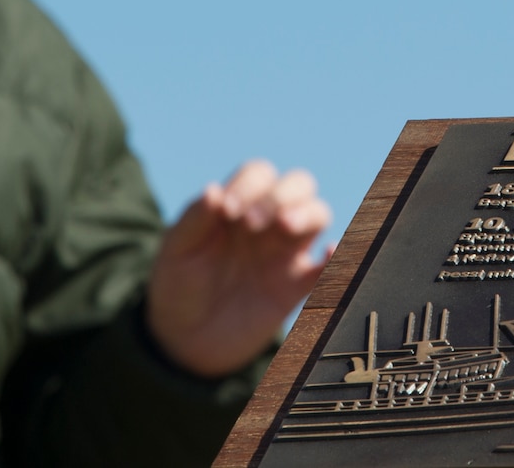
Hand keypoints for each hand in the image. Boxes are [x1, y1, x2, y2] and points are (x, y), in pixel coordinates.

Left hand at [145, 160, 333, 377]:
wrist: (184, 339)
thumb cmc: (179, 285)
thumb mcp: (177, 249)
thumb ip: (194, 219)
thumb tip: (214, 189)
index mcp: (239, 206)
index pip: (259, 175)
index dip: (249, 185)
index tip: (228, 211)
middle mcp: (267, 223)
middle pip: (298, 185)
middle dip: (282, 195)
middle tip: (254, 223)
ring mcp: (284, 253)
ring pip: (317, 215)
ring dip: (307, 214)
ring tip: (285, 227)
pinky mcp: (295, 287)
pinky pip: (326, 267)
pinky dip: (336, 257)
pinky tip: (327, 253)